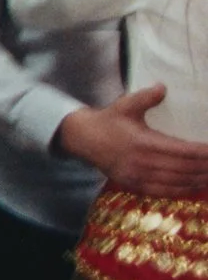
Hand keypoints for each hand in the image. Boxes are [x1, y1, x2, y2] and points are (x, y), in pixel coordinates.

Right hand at [56, 86, 207, 193]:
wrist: (83, 139)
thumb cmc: (108, 121)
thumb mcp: (125, 105)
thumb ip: (146, 97)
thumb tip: (163, 87)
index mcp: (144, 142)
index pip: (183, 151)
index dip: (203, 153)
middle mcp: (143, 162)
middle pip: (184, 168)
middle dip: (205, 168)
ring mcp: (138, 176)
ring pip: (177, 182)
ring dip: (198, 180)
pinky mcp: (134, 185)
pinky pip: (164, 192)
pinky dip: (182, 191)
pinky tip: (194, 186)